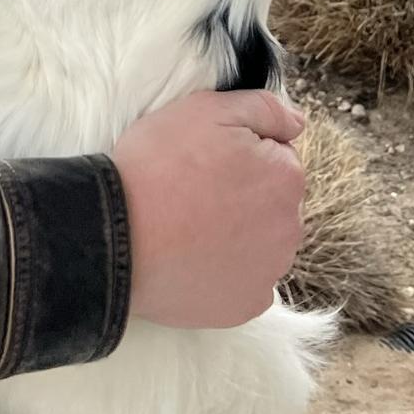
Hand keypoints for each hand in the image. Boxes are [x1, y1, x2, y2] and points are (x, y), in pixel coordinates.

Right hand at [112, 89, 305, 328]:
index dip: (238, 155)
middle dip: (242, 196)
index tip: (204, 160)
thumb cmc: (157, 167)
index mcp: (285, 176)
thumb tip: (297, 123)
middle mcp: (289, 227)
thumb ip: (262, 108)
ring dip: (236, 234)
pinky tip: (192, 259)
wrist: (116, 233)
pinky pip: (244, 283)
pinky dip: (225, 272)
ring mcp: (269, 271)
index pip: (276, 159)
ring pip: (260, 244)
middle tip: (192, 192)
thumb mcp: (205, 109)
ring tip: (188, 228)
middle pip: (271, 204)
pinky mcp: (245, 305)